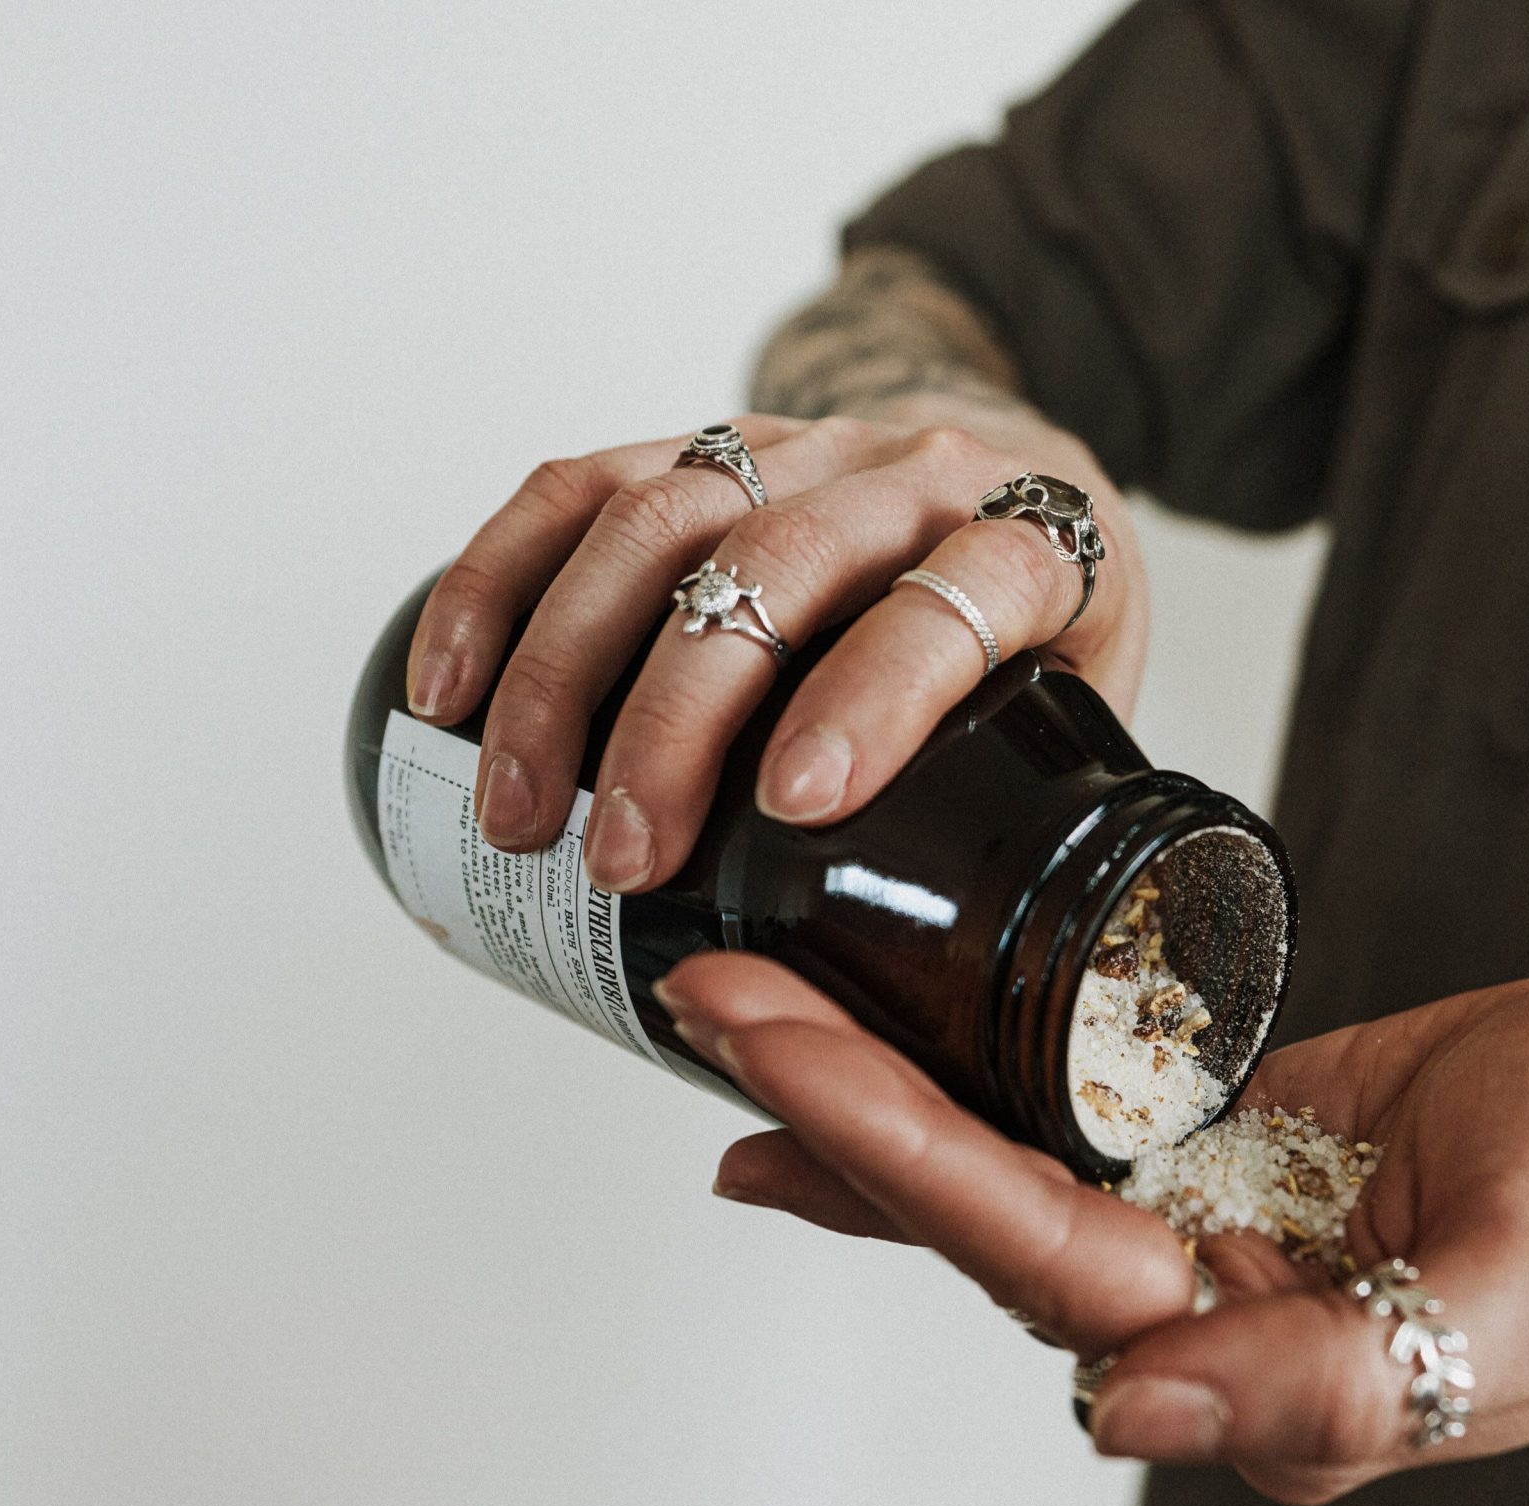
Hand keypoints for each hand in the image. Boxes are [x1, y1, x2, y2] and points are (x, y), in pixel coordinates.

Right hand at [404, 397, 1146, 889]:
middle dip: (681, 717)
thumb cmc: (1043, 642)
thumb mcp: (1082, 724)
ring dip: (565, 669)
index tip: (798, 806)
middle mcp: (913, 478)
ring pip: (661, 521)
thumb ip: (1036, 843)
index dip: (874, 695)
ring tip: (514, 808)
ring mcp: (800, 451)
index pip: (956, 600)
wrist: (1011, 478)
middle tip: (623, 856)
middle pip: (782, 564)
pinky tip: (446, 689)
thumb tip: (943, 1032)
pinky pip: (579, 490)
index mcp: (1035, 551)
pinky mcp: (703, 450)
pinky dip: (496, 583)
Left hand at [655, 952, 1528, 1505]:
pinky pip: (1060, 1122)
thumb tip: (1121, 1413)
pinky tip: (859, 1057)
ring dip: (866, 1099)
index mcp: (1264, 1374)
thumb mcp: (1524, 1304)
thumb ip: (1332, 1384)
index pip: (1042, 1265)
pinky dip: (954, 1091)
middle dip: (840, 1109)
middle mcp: (1206, 1319)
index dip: (902, 1166)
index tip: (774, 1076)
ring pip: (1000, 1173)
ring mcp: (1204, 1234)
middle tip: (710, 1002)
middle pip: (982, 1217)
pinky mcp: (1212, 1151)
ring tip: (732, 1020)